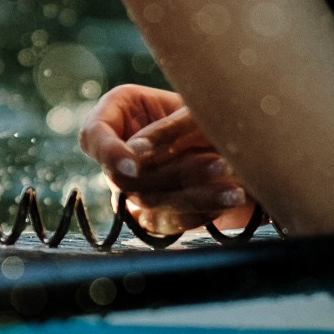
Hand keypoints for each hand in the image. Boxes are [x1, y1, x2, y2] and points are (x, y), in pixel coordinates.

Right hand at [78, 84, 253, 236]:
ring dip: (195, 195)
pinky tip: (228, 200)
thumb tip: (135, 154)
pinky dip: (200, 211)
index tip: (133, 166)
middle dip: (175, 173)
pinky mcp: (154, 215)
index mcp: (117, 114)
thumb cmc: (214, 113)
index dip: (108, 153)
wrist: (240, 138)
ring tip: (234, 188)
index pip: (93, 136)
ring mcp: (134, 188)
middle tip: (219, 163)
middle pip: (126, 177)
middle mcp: (120, 155)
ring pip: (150, 202)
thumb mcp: (194, 111)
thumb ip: (164, 130)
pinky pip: (168, 222)